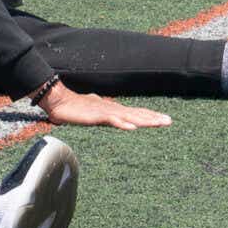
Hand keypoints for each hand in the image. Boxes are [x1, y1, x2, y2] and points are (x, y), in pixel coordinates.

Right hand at [37, 82, 171, 130]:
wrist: (59, 100)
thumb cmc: (74, 107)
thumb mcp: (94, 113)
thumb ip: (105, 116)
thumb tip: (111, 117)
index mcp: (112, 109)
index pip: (135, 113)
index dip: (149, 115)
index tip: (164, 119)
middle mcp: (112, 109)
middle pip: (136, 114)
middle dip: (153, 118)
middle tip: (169, 121)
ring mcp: (105, 111)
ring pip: (128, 116)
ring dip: (144, 120)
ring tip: (158, 123)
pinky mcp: (95, 115)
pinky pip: (111, 120)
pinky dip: (122, 123)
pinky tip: (132, 127)